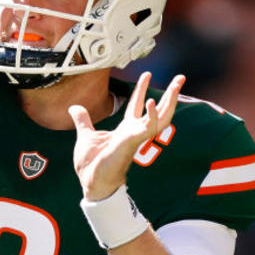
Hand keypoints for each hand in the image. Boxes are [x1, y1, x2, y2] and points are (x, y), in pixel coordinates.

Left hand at [68, 71, 183, 200]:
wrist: (90, 180)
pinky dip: (152, 115)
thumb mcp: (86, 135)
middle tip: (181, 78)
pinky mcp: (133, 141)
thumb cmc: (91, 163)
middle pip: (158, 109)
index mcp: (125, 129)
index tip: (147, 74)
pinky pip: (148, 127)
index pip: (137, 105)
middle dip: (170, 94)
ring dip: (170, 101)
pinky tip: (151, 101)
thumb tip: (74, 107)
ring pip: (162, 118)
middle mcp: (135, 131)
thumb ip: (83, 120)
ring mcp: (136, 136)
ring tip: (177, 85)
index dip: (142, 89)